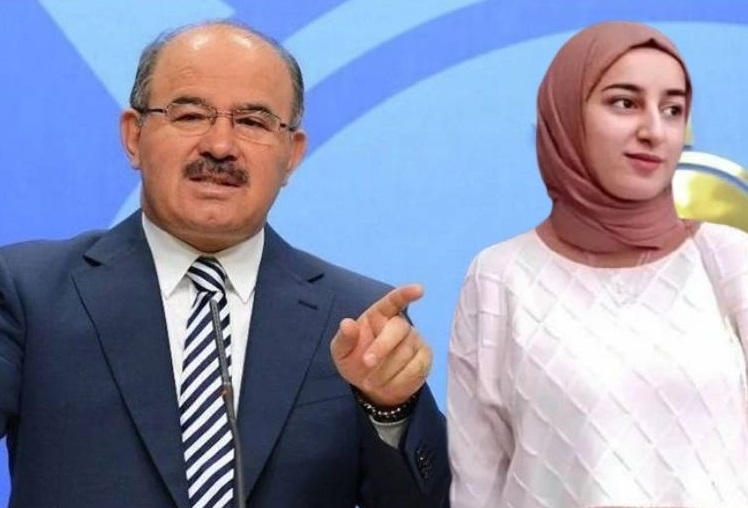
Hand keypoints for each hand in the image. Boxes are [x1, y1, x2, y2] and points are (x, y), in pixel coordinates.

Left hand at [330, 284, 431, 406]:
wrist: (371, 386)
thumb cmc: (355, 360)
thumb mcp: (342, 352)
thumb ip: (344, 338)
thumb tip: (347, 323)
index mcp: (379, 315)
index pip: (394, 300)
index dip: (406, 294)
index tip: (419, 289)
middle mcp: (400, 324)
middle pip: (398, 328)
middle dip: (381, 347)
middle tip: (366, 363)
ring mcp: (415, 340)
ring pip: (404, 353)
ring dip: (384, 371)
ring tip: (372, 380)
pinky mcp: (424, 358)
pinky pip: (414, 369)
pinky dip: (397, 381)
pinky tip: (387, 384)